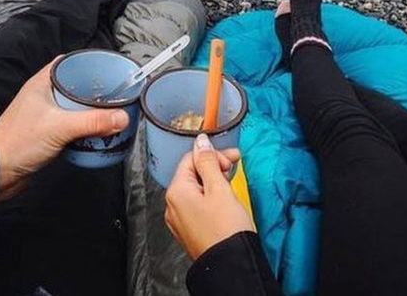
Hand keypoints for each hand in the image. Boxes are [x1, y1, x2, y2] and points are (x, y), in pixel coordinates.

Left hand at [0, 58, 128, 201]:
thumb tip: (122, 117)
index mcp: (42, 83)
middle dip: (94, 89)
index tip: (108, 68)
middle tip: (116, 94)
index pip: (68, 63)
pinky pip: (70, 124)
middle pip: (74, 85)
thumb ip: (92, 122)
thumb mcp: (60, 128)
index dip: (87, 62)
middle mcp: (43, 95)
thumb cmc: (20, 142)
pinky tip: (96, 133)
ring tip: (111, 112)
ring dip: (90, 110)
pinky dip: (83, 126)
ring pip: (73, 106)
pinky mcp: (46, 133)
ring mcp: (44, 115)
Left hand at [164, 133, 254, 259]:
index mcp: (176, 191)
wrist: (231, 266)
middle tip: (233, 168)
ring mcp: (179, 219)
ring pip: (196, 189)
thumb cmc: (226, 230)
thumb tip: (201, 141)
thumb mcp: (219, 188)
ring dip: (213, 182)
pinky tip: (224, 201)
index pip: (191, 159)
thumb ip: (208, 162)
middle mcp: (173, 205)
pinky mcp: (189, 229)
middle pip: (192, 173)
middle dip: (214, 168)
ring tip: (231, 187)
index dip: (212, 155)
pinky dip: (210, 198)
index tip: (231, 158)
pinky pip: (197, 205)